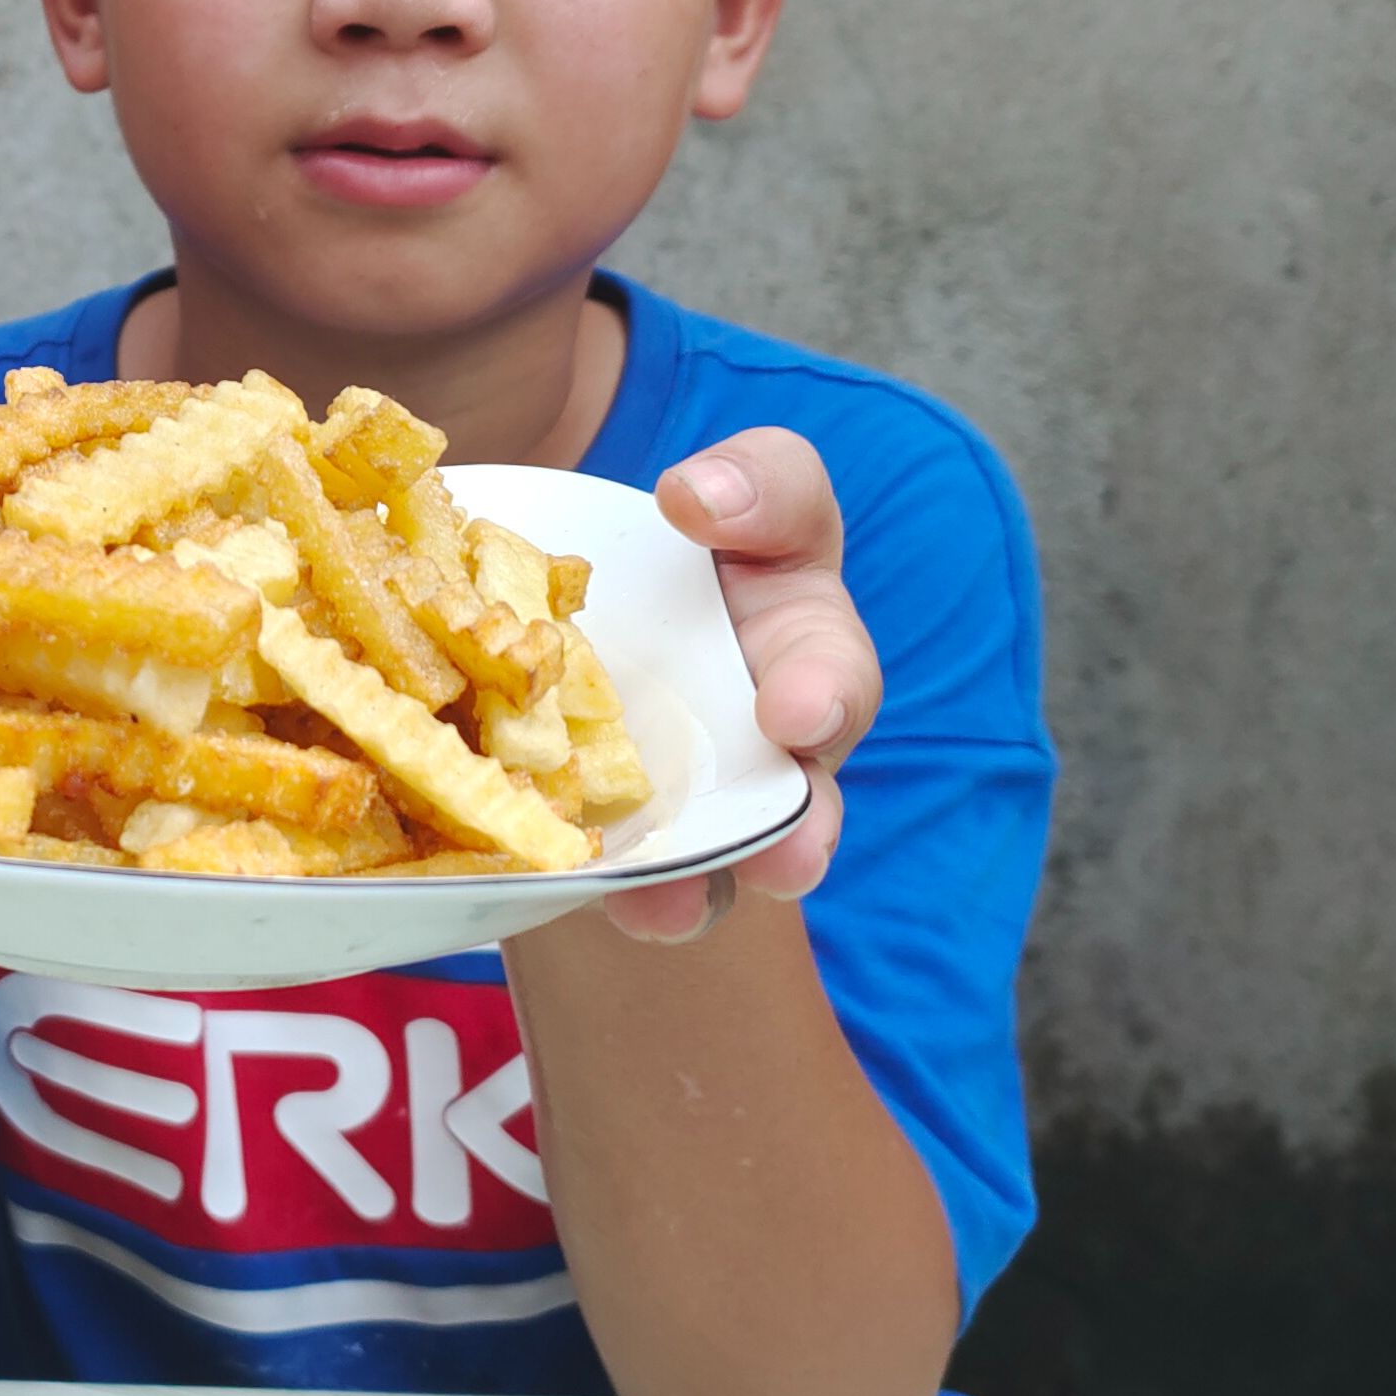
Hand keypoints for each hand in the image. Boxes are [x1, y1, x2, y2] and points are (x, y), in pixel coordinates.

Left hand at [603, 426, 883, 942]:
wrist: (590, 579)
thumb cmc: (695, 538)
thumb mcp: (739, 491)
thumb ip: (753, 482)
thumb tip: (700, 498)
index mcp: (808, 655)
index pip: (832, 675)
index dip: (819, 696)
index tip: (790, 713)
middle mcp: (764, 748)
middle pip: (796, 805)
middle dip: (794, 837)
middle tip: (782, 862)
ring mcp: (693, 800)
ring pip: (709, 864)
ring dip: (689, 893)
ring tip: (660, 912)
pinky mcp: (616, 831)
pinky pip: (617, 875)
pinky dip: (594, 888)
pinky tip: (563, 891)